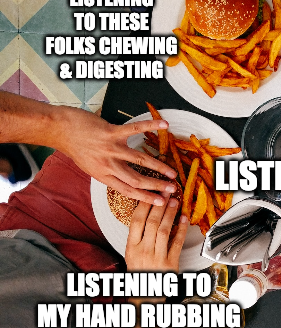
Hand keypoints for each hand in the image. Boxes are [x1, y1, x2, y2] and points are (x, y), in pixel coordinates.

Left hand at [52, 106, 177, 204]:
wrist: (60, 130)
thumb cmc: (75, 147)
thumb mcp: (90, 167)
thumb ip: (108, 172)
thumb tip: (125, 178)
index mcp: (103, 176)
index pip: (128, 190)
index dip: (146, 198)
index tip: (161, 202)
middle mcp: (108, 165)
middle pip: (137, 179)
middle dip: (157, 186)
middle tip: (172, 189)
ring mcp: (110, 148)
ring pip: (139, 160)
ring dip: (158, 167)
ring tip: (172, 172)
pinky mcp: (111, 132)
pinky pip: (135, 129)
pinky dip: (151, 126)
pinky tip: (164, 125)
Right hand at [125, 196, 187, 272]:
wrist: (146, 296)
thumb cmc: (140, 273)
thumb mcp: (131, 255)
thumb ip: (137, 237)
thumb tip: (145, 214)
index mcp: (130, 248)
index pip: (136, 221)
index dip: (145, 205)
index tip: (151, 193)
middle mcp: (143, 251)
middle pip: (151, 222)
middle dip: (160, 204)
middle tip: (166, 191)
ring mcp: (157, 257)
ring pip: (164, 230)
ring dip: (170, 214)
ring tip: (175, 201)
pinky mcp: (170, 263)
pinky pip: (177, 243)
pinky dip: (181, 230)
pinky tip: (184, 219)